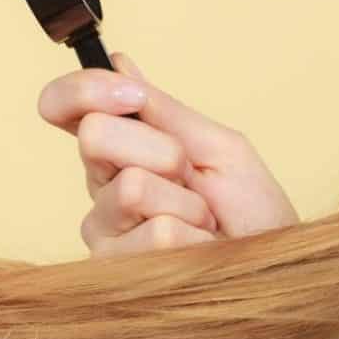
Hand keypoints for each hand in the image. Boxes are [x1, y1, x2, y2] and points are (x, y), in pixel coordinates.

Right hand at [37, 52, 299, 255]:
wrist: (274, 276)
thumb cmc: (254, 213)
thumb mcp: (218, 147)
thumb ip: (163, 110)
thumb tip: (117, 61)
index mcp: (121, 147)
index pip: (64, 107)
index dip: (82, 90)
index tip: (131, 96)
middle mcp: (102, 187)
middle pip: (95, 135)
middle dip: (162, 148)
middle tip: (193, 176)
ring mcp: (104, 234)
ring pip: (130, 188)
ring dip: (186, 202)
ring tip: (205, 223)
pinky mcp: (116, 276)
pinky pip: (156, 233)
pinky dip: (195, 237)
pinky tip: (201, 253)